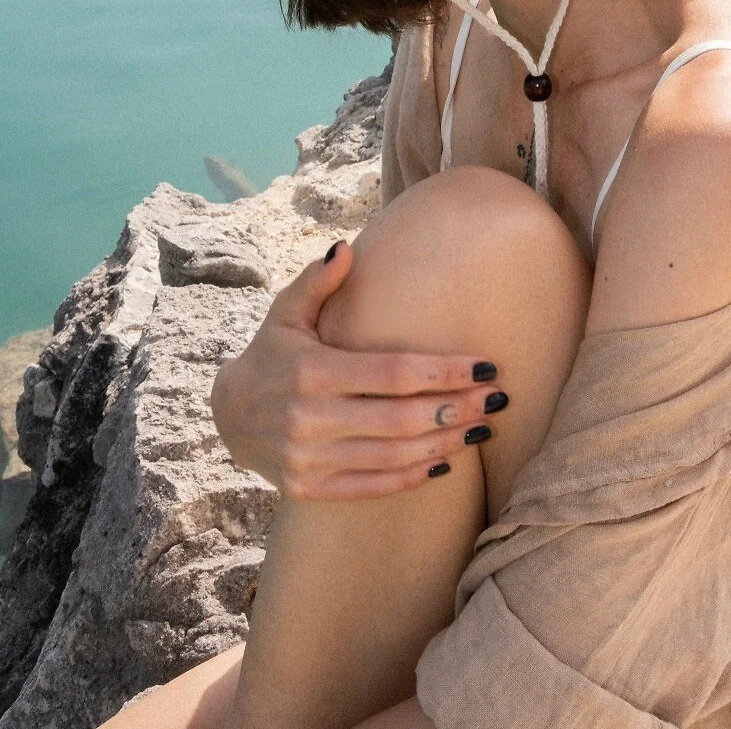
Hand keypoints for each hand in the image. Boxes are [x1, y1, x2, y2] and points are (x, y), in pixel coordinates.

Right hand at [210, 241, 506, 500]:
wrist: (227, 414)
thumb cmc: (273, 351)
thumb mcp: (286, 311)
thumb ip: (317, 281)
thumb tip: (346, 246)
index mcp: (310, 369)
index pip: (393, 373)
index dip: (444, 371)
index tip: (487, 365)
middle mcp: (308, 418)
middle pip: (401, 418)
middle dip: (457, 408)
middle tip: (499, 398)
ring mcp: (307, 459)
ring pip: (393, 456)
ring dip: (445, 444)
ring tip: (484, 428)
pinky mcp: (308, 488)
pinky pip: (371, 486)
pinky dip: (412, 477)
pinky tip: (446, 462)